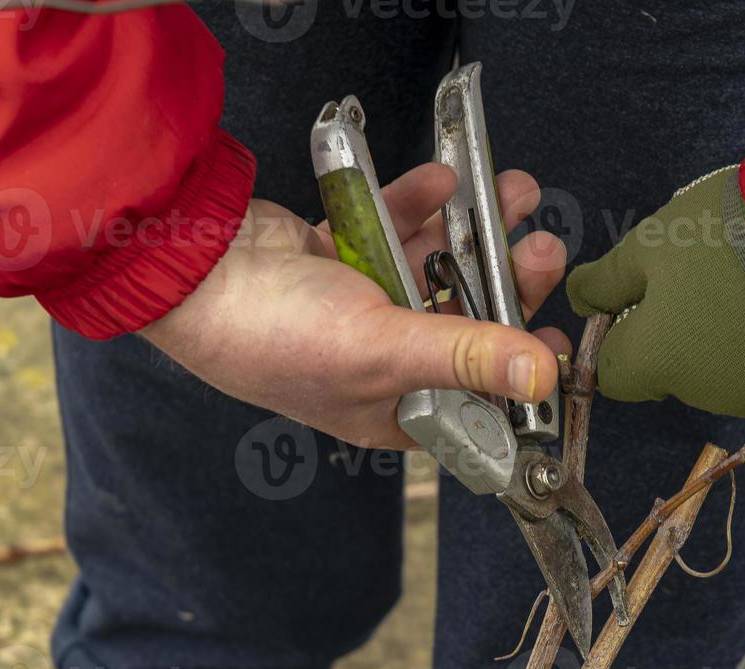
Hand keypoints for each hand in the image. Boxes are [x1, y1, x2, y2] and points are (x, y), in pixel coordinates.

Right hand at [142, 164, 568, 448]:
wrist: (186, 268)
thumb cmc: (272, 333)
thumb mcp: (385, 350)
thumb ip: (468, 356)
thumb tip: (542, 378)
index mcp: (395, 408)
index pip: (476, 400)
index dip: (519, 373)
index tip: (559, 338)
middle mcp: (383, 362)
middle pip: (466, 323)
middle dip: (508, 284)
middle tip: (542, 248)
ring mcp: (360, 305)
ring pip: (437, 269)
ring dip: (474, 234)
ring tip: (514, 195)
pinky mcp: (340, 255)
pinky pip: (394, 228)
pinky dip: (418, 206)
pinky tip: (443, 184)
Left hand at [567, 167, 744, 424]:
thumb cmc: (732, 230)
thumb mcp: (653, 241)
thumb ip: (607, 279)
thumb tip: (576, 298)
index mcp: (659, 363)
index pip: (616, 373)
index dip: (625, 336)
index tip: (647, 301)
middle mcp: (709, 397)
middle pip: (681, 375)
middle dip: (687, 337)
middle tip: (716, 278)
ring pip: (737, 378)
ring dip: (740, 345)